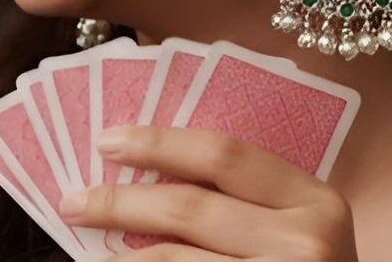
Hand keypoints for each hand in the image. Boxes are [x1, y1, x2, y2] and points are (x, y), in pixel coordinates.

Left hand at [58, 124, 358, 260]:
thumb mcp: (300, 228)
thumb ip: (248, 200)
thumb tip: (153, 172)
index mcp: (316, 200)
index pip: (225, 154)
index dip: (160, 142)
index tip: (109, 140)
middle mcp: (305, 242)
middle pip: (191, 206)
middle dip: (122, 198)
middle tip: (74, 198)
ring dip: (122, 251)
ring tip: (86, 240)